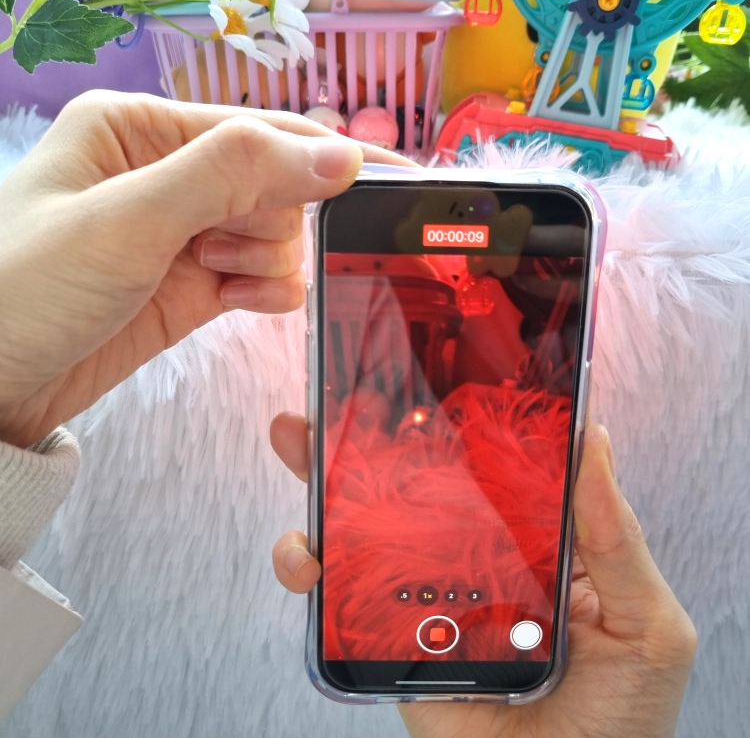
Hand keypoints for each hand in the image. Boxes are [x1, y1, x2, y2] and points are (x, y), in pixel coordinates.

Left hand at [0, 91, 411, 447]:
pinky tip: (233, 301)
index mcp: (141, 130)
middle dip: (263, 221)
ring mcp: (186, 235)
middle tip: (216, 247)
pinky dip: (264, 292)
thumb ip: (235, 176)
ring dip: (260, 262)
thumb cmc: (25, 289)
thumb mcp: (131, 217)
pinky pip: (264, 278)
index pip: (258, 130)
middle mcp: (168, 178)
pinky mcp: (196, 285)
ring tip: (208, 277)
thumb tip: (335, 154)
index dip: (319, 154)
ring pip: (276, 237)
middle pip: (276, 186)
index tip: (385, 178)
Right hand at [270, 415, 696, 737]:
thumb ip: (615, 537)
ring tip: (299, 448)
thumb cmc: (619, 720)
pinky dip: (309, 567)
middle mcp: (468, 558)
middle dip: (360, 440)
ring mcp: (424, 597)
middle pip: (407, 488)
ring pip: (361, 530)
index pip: (480, 470)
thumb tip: (595, 440)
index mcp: (524, 541)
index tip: (412, 378)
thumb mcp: (644, 622)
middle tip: (327, 401)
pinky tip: (304, 553)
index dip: (444, 425)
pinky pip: (339, 596)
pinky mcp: (387, 640)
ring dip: (320, 487)